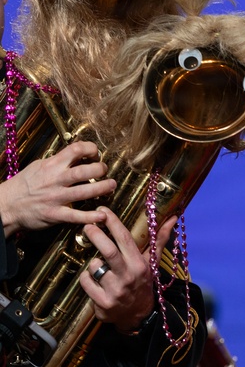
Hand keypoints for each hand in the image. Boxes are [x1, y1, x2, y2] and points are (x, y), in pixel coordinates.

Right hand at [0, 142, 115, 236]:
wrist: (5, 206)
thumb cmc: (22, 185)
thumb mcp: (38, 166)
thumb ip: (57, 162)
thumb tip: (76, 155)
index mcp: (51, 165)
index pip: (75, 150)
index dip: (91, 149)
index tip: (96, 154)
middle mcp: (55, 180)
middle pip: (84, 171)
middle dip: (100, 169)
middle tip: (105, 171)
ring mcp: (55, 198)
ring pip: (84, 192)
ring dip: (102, 189)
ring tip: (111, 186)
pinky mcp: (54, 214)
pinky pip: (75, 216)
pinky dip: (90, 216)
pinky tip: (102, 215)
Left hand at [78, 209, 176, 332]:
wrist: (137, 315)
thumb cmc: (143, 282)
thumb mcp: (152, 261)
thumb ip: (159, 238)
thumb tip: (174, 217)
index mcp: (140, 263)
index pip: (125, 239)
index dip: (113, 223)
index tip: (103, 211)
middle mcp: (129, 276)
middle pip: (108, 251)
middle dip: (96, 235)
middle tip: (87, 225)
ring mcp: (115, 290)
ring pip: (95, 267)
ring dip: (92, 263)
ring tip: (97, 264)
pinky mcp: (102, 303)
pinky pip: (86, 282)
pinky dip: (86, 277)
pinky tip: (93, 279)